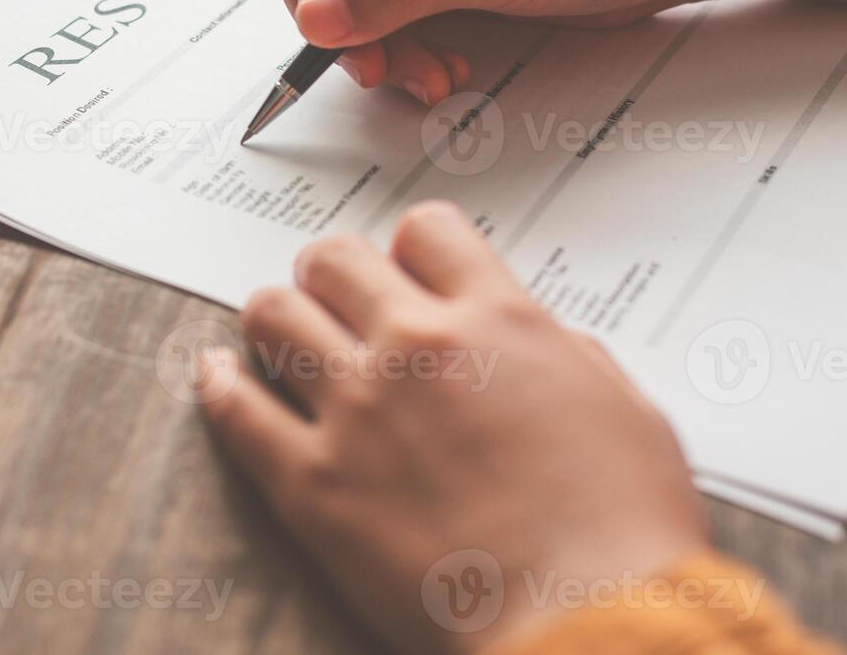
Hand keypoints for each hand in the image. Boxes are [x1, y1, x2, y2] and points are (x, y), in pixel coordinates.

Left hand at [200, 201, 708, 654]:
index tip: (409, 270)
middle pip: (335, 259)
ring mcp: (356, 411)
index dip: (415, 247)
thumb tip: (533, 341)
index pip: (426, 230)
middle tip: (338, 299)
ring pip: (274, 314)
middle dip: (334, 272)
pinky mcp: (311, 483)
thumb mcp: (627, 413)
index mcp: (497, 321)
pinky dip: (220, 383)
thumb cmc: (623, 533)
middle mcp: (416, 347)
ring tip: (283, 334)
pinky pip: (236, 409)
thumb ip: (565, 356)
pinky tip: (220, 374)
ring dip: (278, 316)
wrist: (588, 625)